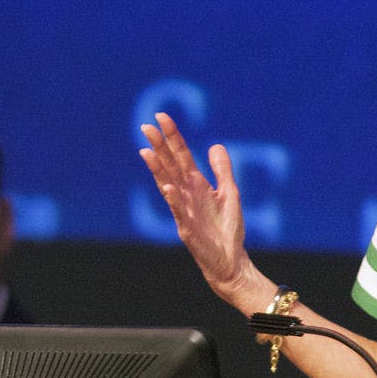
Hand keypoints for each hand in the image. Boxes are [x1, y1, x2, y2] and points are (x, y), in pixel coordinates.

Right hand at [139, 112, 250, 298]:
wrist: (230, 260)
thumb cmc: (227, 229)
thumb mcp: (229, 193)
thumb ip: (222, 170)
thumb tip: (215, 145)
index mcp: (196, 184)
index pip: (181, 155)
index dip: (172, 136)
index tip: (161, 117)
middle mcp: (187, 194)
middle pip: (170, 165)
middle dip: (159, 146)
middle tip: (146, 126)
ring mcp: (184, 210)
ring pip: (168, 185)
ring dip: (157, 169)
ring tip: (147, 152)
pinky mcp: (187, 228)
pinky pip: (179, 211)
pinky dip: (174, 199)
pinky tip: (168, 186)